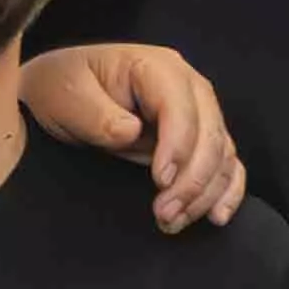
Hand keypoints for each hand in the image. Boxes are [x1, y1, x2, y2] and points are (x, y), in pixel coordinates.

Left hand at [20, 40, 251, 231]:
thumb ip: (95, 113)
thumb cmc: (62, 90)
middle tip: (163, 213)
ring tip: (172, 221)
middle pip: (210, 133)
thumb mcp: (65, 95)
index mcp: (155, 67)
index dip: (178, 144)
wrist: (60, 97)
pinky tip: (216, 217)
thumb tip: (131, 131)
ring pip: (222, 154)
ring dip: (204, 193)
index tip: (160, 181)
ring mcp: (197, 114)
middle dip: (192, 179)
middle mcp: (187, 87)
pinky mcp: (198, 140)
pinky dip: (226, 191)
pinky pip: (227, 165)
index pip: (181, 106)